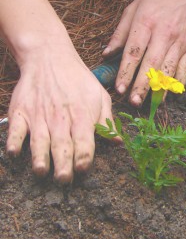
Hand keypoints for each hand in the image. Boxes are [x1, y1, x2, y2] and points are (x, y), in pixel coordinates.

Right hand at [6, 41, 114, 182]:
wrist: (50, 58)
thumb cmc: (79, 80)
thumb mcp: (100, 96)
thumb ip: (107, 120)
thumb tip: (118, 142)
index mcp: (82, 114)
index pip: (85, 140)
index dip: (85, 156)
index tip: (84, 169)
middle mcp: (61, 117)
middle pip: (62, 144)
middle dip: (63, 164)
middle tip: (63, 180)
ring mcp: (39, 114)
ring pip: (39, 139)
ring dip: (40, 156)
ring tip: (41, 172)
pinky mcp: (21, 110)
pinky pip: (15, 127)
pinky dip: (13, 140)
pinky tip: (14, 152)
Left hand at [103, 0, 185, 105]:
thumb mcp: (134, 8)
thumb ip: (120, 33)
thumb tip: (106, 54)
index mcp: (146, 23)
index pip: (134, 52)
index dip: (126, 72)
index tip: (119, 89)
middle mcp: (164, 34)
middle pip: (151, 65)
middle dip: (142, 86)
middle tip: (134, 102)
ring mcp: (180, 42)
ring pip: (169, 70)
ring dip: (159, 89)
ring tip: (151, 104)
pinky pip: (184, 70)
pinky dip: (177, 84)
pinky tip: (169, 94)